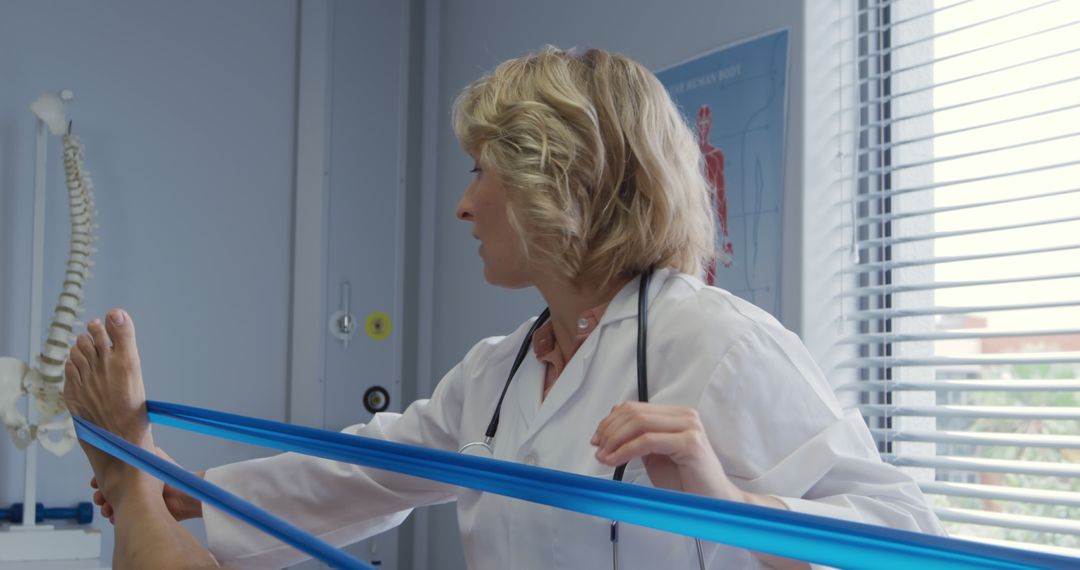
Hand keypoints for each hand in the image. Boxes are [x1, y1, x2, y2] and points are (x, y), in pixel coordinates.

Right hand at [90, 446, 204, 523]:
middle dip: (101, 494)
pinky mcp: (138, 515)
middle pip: (108, 491)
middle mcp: (133, 487)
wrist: (183, 497)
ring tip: (107, 508)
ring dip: (106, 507)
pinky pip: (121, 517)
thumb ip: (136, 448)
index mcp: (133, 473)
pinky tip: (114, 516)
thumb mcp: (151, 454)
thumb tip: (121, 440)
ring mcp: (135, 501)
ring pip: (112, 505)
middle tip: (100, 497)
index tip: (95, 482)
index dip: (101, 479)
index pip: (111, 475)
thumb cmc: (168, 474)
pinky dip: (115, 516)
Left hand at [591, 401, 743, 500]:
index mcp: (677, 415)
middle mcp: (685, 416)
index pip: (635, 408)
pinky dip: (625, 450)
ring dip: (615, 440)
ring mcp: (689, 427)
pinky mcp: (689, 443)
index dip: (611, 421)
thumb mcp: (655, 455)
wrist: (713, 502)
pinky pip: (647, 442)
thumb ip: (639, 438)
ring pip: (639, 423)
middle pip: (634, 413)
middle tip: (597, 447)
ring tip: (603, 456)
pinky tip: (614, 460)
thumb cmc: (685, 482)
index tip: (597, 438)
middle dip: (609, 430)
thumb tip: (614, 423)